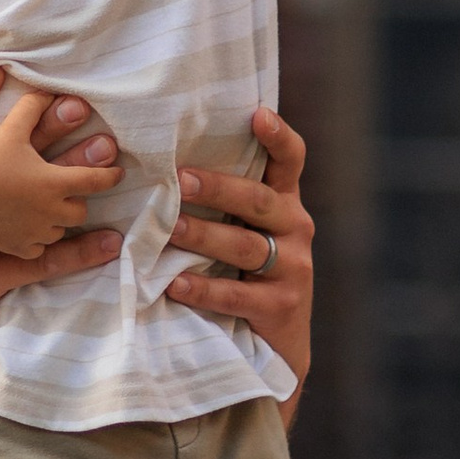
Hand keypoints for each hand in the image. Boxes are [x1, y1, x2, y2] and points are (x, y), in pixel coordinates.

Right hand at [0, 76, 123, 259]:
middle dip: (78, 200)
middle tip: (68, 190)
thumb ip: (33, 108)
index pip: (95, 181)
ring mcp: (34, 233)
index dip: (110, 176)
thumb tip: (50, 90)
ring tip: (46, 207)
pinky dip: (37, 238)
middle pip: (80, 211)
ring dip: (58, 219)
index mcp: (54, 183)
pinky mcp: (18, 247)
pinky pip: (38, 247)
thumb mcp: (11, 129)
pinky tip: (27, 226)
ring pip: (59, 230)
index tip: (117, 173)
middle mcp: (49, 212)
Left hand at [160, 106, 314, 385]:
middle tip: (179, 179)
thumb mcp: (245, 230)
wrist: (276, 345)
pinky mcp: (280, 307)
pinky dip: (204, 289)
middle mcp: (295, 229)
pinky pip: (238, 295)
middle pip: (258, 200)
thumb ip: (226, 200)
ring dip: (204, 236)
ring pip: (246, 246)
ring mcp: (293, 269)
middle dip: (218, 188)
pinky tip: (175, 284)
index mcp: (284, 203)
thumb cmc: (245, 272)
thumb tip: (164, 159)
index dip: (278, 136)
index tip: (258, 114)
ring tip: (169, 229)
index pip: (290, 161)